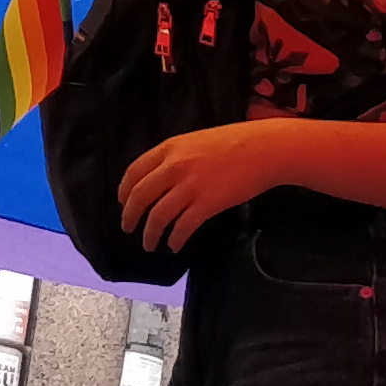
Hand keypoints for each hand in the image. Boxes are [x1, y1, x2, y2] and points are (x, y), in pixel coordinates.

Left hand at [117, 120, 289, 254]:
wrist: (263, 149)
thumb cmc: (234, 142)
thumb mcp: (195, 141)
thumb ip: (174, 156)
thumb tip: (159, 177)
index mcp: (169, 148)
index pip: (134, 172)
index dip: (124, 191)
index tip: (122, 202)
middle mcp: (174, 166)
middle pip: (140, 197)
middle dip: (129, 216)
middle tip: (128, 228)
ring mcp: (190, 186)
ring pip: (157, 216)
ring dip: (150, 234)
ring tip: (149, 243)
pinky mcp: (207, 204)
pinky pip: (182, 227)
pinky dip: (174, 239)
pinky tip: (174, 245)